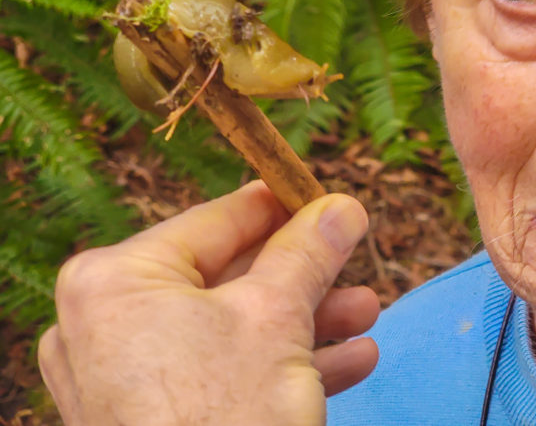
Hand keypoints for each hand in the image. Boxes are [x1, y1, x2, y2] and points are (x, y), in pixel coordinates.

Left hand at [38, 181, 379, 425]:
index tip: (324, 198)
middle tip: (350, 261)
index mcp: (116, 281)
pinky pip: (219, 373)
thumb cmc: (224, 421)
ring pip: (230, 329)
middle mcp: (105, 326)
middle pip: (226, 278)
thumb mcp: (278, 318)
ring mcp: (121, 379)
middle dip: (303, 277)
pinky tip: (347, 360)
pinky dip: (279, 365)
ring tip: (364, 314)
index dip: (280, 207)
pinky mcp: (148, 418)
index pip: (214, 220)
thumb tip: (342, 207)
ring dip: (305, 322)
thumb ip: (309, 252)